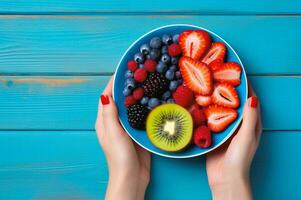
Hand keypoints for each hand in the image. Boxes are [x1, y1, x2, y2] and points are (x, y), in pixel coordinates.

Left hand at [95, 76, 150, 199]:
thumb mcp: (113, 133)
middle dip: (128, 86)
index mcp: (104, 121)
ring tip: (148, 82)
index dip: (114, 82)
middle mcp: (115, 122)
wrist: (132, 178)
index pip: (107, 96)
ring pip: (132, 106)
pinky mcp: (138, 132)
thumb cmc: (119, 157)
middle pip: (121, 99)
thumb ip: (109, 114)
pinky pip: (141, 116)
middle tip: (139, 73)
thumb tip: (105, 94)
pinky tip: (154, 100)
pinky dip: (146, 107)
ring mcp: (127, 127)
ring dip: (138, 95)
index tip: (124, 69)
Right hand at [206, 85, 261, 199]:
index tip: (237, 72)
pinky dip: (207, 111)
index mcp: (252, 124)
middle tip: (218, 76)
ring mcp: (227, 130)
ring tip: (208, 86)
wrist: (225, 178)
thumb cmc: (240, 158)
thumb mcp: (247, 136)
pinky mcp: (215, 135)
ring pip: (222, 110)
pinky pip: (211, 120)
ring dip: (216, 99)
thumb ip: (250, 117)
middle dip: (228, 90)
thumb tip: (252, 96)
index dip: (246, 86)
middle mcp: (240, 125)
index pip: (251, 100)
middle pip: (235, 103)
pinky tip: (199, 104)